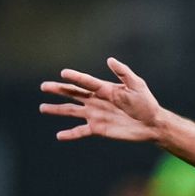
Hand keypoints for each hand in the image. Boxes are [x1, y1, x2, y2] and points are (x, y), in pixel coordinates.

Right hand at [40, 57, 163, 142]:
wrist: (152, 124)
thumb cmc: (146, 103)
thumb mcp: (136, 85)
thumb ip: (123, 73)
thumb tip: (110, 60)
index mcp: (104, 89)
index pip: (85, 82)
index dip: (75, 77)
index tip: (63, 73)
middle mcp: (96, 101)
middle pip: (73, 94)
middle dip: (58, 90)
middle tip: (44, 86)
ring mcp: (95, 115)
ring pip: (71, 111)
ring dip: (57, 109)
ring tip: (42, 108)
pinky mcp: (98, 128)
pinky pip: (80, 131)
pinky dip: (70, 134)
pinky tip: (59, 136)